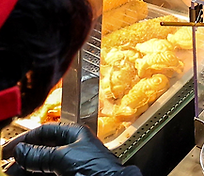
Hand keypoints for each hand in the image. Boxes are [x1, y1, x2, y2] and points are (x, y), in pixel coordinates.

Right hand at [5, 124, 126, 174]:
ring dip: (27, 168)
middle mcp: (73, 148)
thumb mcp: (64, 158)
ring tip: (12, 173)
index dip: (27, 138)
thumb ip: (41, 154)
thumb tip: (21, 150)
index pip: (47, 131)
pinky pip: (47, 174)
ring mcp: (71, 164)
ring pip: (43, 165)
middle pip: (43, 149)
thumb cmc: (96, 168)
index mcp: (75, 134)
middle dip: (25, 156)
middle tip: (8, 164)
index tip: (11, 148)